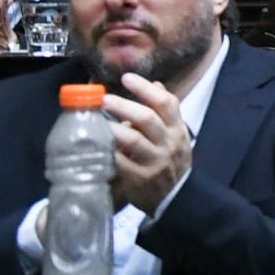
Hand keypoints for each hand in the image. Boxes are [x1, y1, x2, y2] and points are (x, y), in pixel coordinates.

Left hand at [106, 70, 195, 213]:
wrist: (177, 197)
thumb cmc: (171, 161)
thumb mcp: (175, 135)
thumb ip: (165, 112)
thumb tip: (156, 85)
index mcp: (177, 129)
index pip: (166, 103)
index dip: (145, 88)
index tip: (126, 78)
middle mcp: (168, 142)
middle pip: (146, 118)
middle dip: (123, 105)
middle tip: (103, 99)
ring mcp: (154, 160)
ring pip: (132, 139)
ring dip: (112, 128)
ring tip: (97, 121)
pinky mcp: (140, 177)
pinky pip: (120, 161)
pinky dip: (109, 152)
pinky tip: (98, 146)